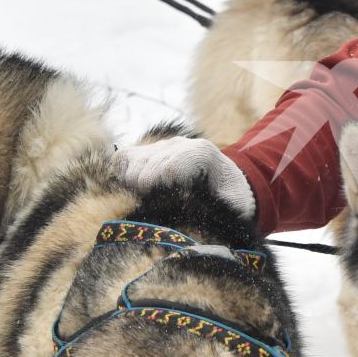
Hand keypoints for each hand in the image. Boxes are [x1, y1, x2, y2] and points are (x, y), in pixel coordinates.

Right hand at [116, 136, 256, 219]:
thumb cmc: (232, 198)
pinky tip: (138, 192)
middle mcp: (179, 144)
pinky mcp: (146, 151)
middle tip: (160, 210)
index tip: (164, 208)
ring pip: (130, 165)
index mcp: (202, 154)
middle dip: (148, 195)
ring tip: (154, 202)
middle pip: (145, 169)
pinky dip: (123, 177)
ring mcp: (161, 146)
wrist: (227, 182)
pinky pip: (122, 159)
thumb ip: (220, 209)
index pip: (169, 168)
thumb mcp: (235, 206)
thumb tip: (191, 212)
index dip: (161, 192)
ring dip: (135, 189)